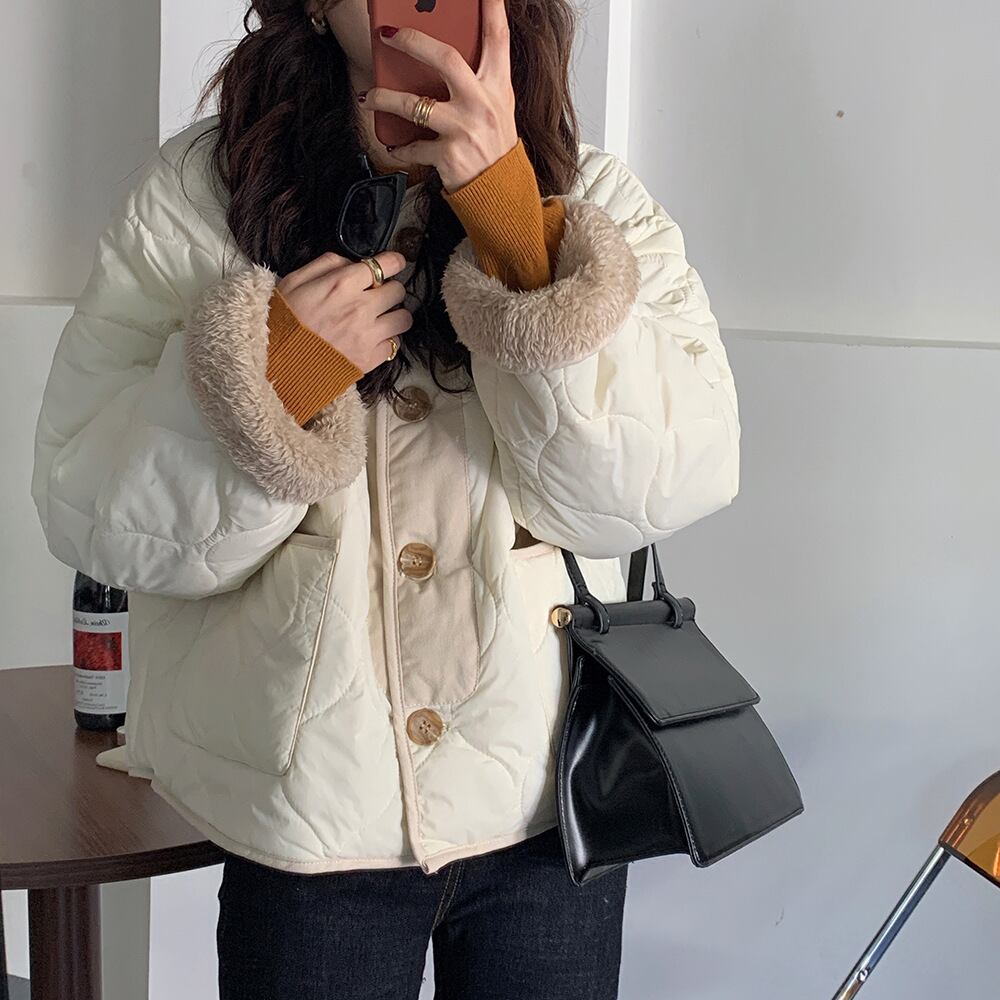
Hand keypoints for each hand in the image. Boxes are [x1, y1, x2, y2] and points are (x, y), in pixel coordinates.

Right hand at [275, 250, 410, 372]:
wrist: (277, 363)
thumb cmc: (284, 321)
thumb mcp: (295, 281)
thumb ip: (326, 264)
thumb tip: (351, 262)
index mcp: (341, 284)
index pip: (385, 265)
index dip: (394, 262)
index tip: (395, 264)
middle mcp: (360, 308)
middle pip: (398, 291)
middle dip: (390, 290)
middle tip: (379, 295)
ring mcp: (367, 335)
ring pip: (404, 318)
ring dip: (395, 315)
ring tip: (382, 318)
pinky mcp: (370, 358)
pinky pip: (395, 344)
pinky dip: (389, 340)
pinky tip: (374, 338)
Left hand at [362, 0, 517, 192]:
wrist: (500, 192)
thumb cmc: (493, 144)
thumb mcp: (497, 108)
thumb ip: (477, 80)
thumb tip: (439, 54)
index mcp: (498, 87)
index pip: (498, 38)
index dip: (492, 8)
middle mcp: (482, 104)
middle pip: (445, 59)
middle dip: (413, 41)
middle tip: (388, 34)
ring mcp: (464, 130)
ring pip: (414, 104)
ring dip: (385, 98)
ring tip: (370, 96)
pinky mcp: (448, 155)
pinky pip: (414, 145)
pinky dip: (401, 145)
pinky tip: (394, 143)